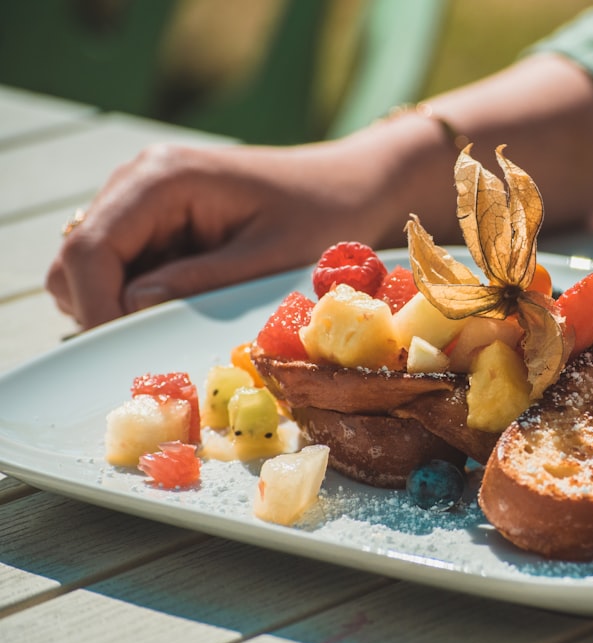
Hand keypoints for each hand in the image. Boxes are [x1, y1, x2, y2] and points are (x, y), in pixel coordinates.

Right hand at [46, 122, 454, 328]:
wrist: (350, 187)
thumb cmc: (323, 216)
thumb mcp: (267, 259)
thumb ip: (197, 283)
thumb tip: (129, 312)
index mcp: (165, 178)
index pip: (92, 248)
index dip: (96, 306)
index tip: (122, 348)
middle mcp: (140, 179)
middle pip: (77, 257)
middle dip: (100, 306)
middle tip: (149, 342)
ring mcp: (144, 196)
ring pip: (90, 264)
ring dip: (116, 301)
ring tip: (173, 320)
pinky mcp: (157, 217)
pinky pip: (121, 263)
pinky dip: (134, 293)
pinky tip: (180, 303)